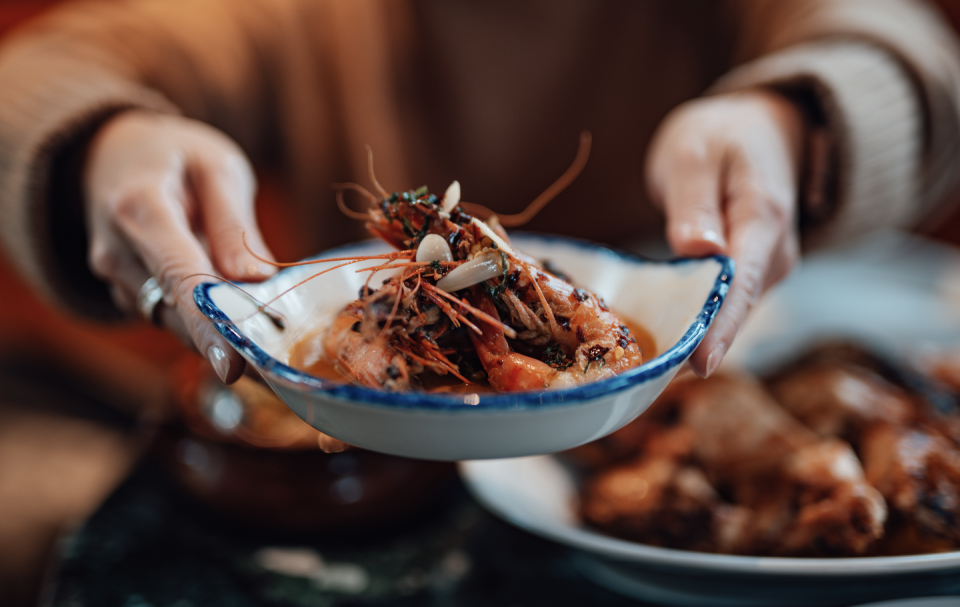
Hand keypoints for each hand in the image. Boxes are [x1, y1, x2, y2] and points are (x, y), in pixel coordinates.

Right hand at [84, 110, 275, 383]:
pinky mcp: (126, 293)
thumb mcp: (216, 166)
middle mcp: (117, 251)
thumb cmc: (174, 154)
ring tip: (265, 328)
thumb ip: (234, 224)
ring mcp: (116, 277)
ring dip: (217, 329)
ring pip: (174, 322)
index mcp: (140, 208)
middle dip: (227, 335)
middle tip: (279, 355)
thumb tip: (255, 281)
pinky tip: (234, 310)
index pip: (179, 278)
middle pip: (176, 311)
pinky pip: (169, 317)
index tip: (233, 366)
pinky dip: (203, 320)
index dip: (208, 326)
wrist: (110, 152)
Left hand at [646, 89, 804, 376]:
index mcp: (763, 218)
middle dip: (693, 344)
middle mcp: (773, 256)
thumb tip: (698, 250)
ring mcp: (764, 272)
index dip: (720, 327)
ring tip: (638, 367)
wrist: (764, 130)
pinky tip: (653, 343)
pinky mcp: (749, 280)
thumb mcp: (696, 152)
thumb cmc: (724, 136)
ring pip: (726, 317)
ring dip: (688, 338)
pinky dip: (690, 324)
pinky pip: (720, 310)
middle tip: (640, 375)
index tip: (698, 364)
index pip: (743, 283)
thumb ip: (695, 202)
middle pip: (734, 312)